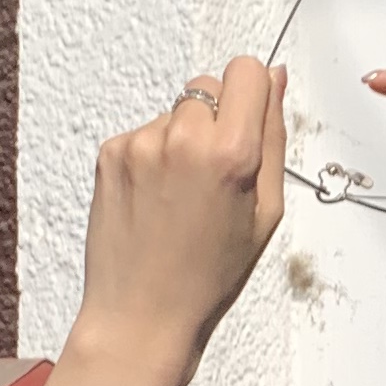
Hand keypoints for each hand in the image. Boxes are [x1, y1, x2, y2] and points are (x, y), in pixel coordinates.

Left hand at [68, 56, 286, 374]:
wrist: (141, 315)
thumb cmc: (208, 277)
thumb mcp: (265, 212)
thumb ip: (273, 136)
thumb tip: (275, 79)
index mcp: (232, 153)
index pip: (246, 70)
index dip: (251, 93)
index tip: (247, 124)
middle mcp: (183, 139)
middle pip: (208, 86)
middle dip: (216, 120)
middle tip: (212, 177)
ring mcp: (140, 144)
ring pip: (174, 112)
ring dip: (181, 140)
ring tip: (180, 196)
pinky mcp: (110, 153)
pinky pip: (143, 133)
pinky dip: (152, 157)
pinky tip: (155, 200)